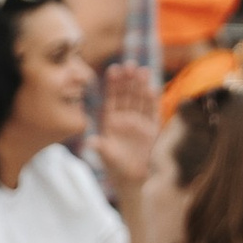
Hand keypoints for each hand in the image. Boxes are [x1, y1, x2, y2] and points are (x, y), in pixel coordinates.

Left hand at [94, 61, 159, 198]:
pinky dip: (152, 101)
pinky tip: (152, 88)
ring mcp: (139, 122)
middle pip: (127, 95)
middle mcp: (125, 118)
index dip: (113, 84)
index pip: (112, 98)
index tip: (113, 68)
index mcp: (110, 121)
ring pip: (140, 99)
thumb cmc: (115, 166)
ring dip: (141, 85)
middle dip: (128, 80)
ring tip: (143, 70)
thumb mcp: (106, 156)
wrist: (132, 178)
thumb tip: (90, 142)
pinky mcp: (151, 128)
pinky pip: (152, 111)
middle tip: (129, 64)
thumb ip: (100, 147)